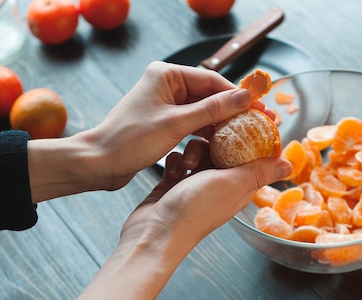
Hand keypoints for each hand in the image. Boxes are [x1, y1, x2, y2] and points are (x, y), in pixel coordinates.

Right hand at [52, 140, 290, 299]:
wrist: (154, 231)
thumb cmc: (194, 210)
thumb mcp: (232, 184)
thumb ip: (259, 171)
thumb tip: (289, 165)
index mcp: (240, 186)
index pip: (253, 155)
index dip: (251, 136)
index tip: (244, 118)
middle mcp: (221, 185)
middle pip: (225, 149)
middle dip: (215, 141)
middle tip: (208, 140)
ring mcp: (197, 185)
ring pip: (200, 152)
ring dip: (193, 151)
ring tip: (186, 163)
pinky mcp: (176, 184)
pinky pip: (180, 161)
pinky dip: (176, 160)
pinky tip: (172, 168)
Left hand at [77, 61, 266, 190]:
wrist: (100, 162)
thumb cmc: (131, 140)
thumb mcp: (176, 124)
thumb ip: (212, 110)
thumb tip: (244, 97)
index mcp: (166, 75)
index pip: (212, 81)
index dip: (239, 96)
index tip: (261, 108)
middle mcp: (166, 86)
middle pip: (210, 96)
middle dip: (234, 112)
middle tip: (261, 123)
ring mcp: (165, 105)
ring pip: (202, 113)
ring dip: (221, 125)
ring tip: (247, 136)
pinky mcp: (164, 124)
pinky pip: (192, 125)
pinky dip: (206, 135)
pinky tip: (223, 145)